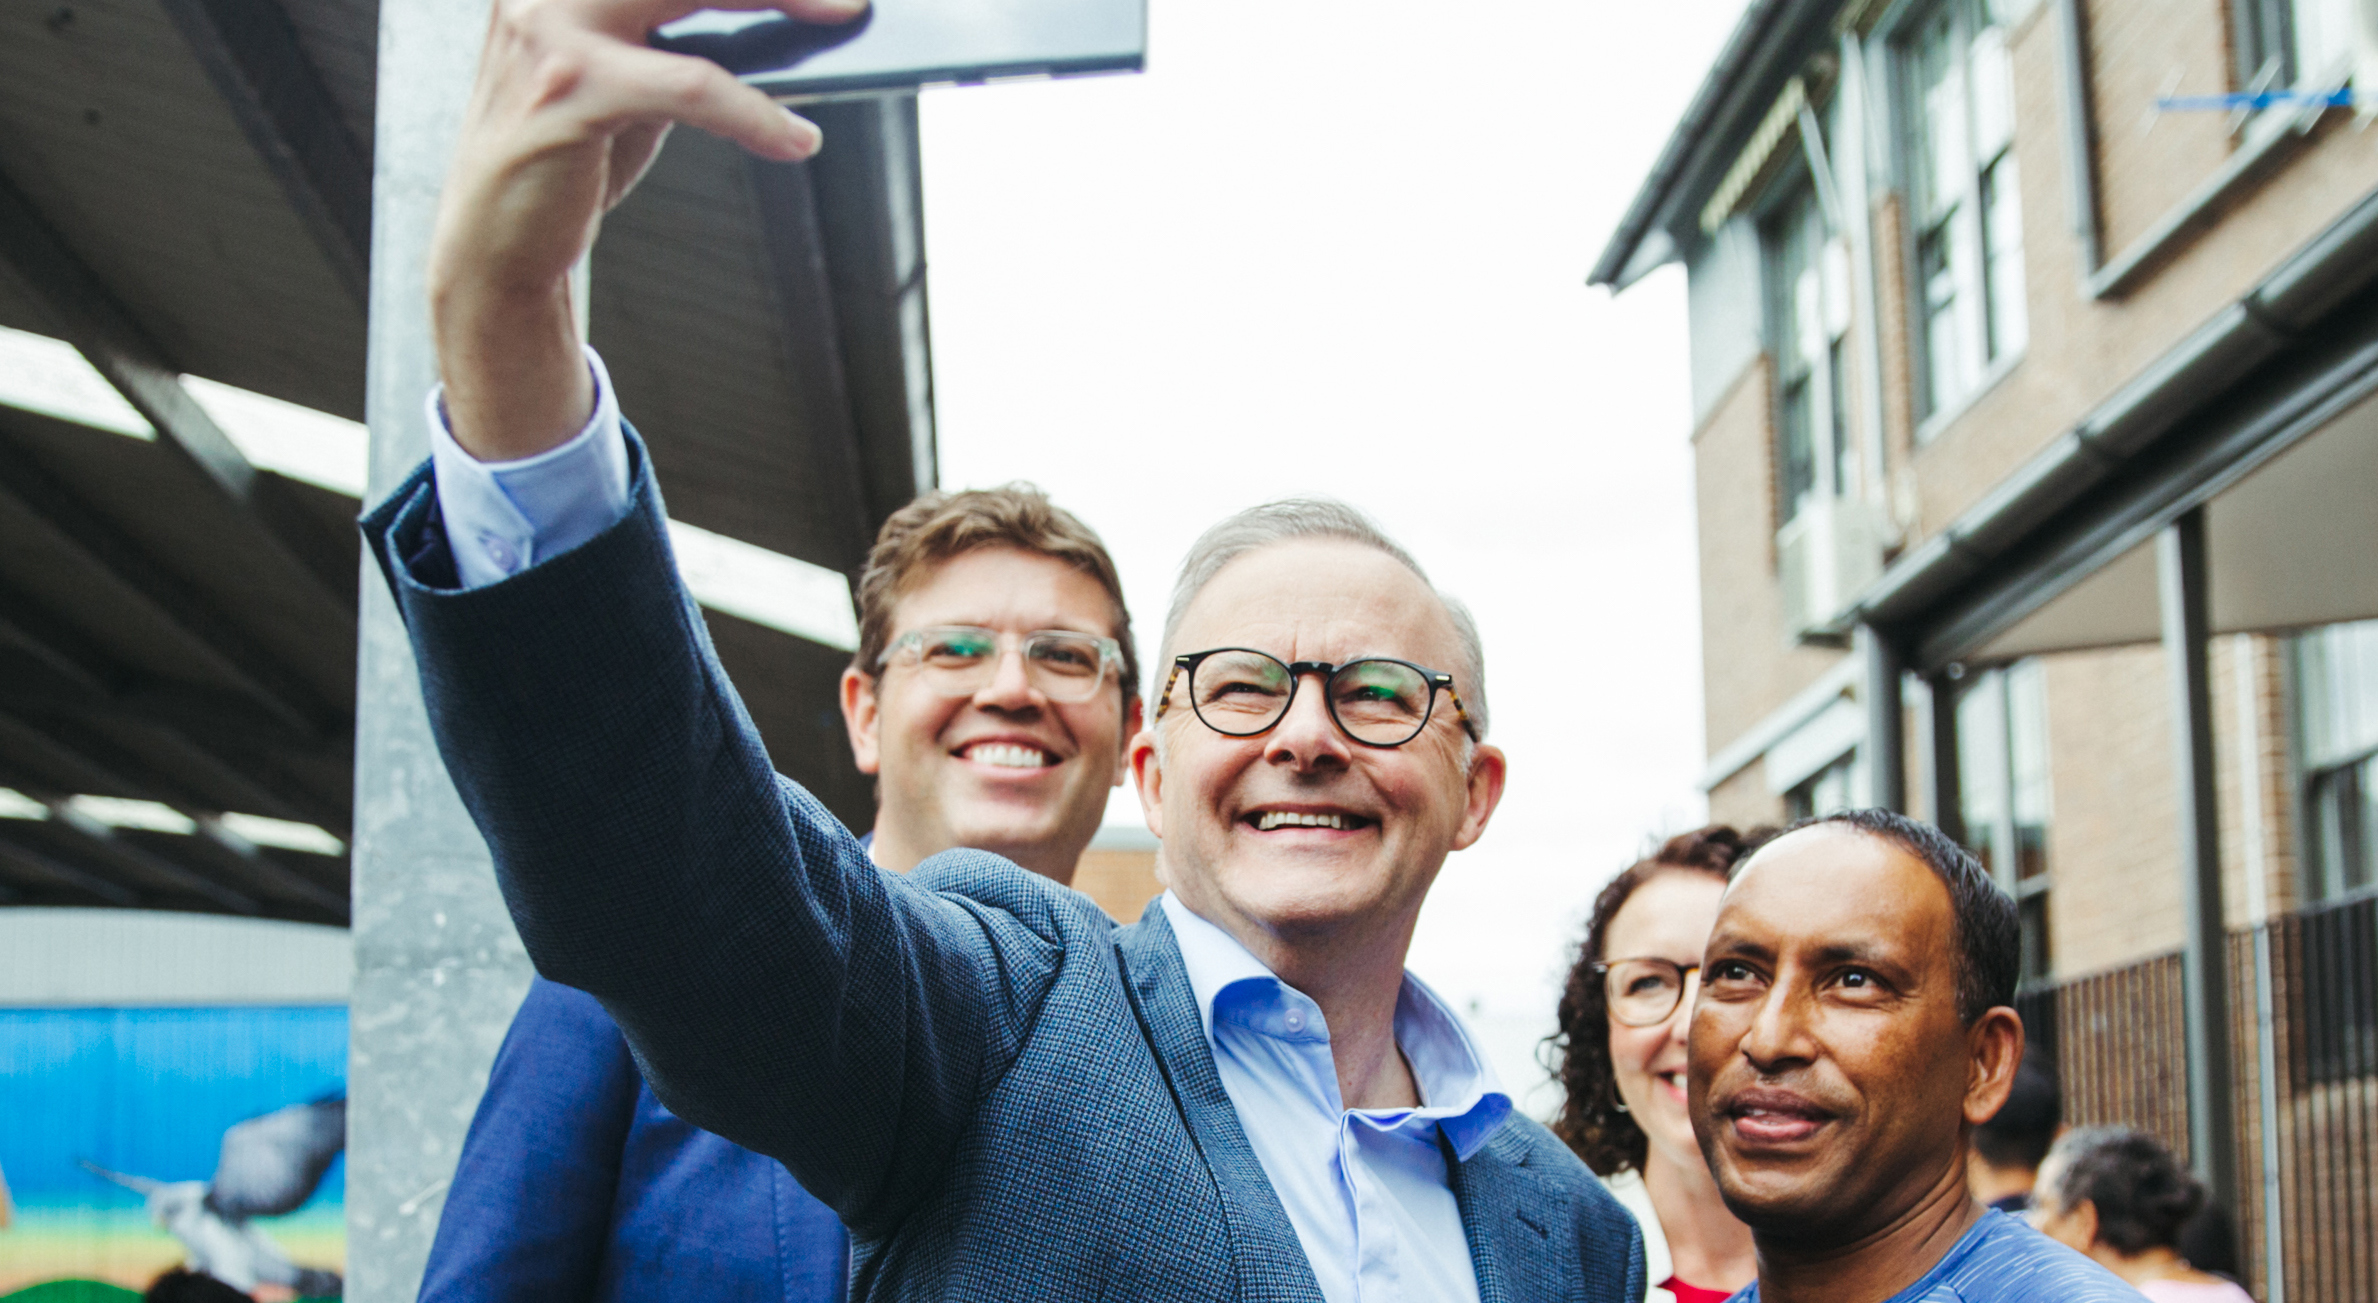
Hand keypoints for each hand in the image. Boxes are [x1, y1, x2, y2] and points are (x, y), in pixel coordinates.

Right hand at [427, 0, 867, 460]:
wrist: (493, 241)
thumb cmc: (568, 152)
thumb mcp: (624, 75)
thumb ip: (679, 34)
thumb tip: (783, 21)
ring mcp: (549, 28)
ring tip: (840, 21)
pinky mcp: (571, 91)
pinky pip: (692, 85)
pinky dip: (756, 113)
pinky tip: (795, 138)